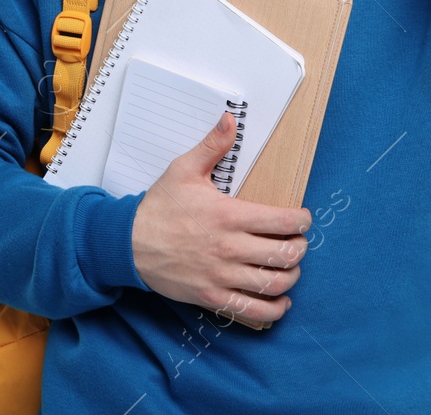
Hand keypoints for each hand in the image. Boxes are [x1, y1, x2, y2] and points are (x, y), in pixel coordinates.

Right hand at [132, 112, 311, 322]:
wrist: (127, 244)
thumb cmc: (159, 207)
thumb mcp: (184, 169)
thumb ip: (212, 145)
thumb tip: (230, 118)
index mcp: (228, 215)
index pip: (283, 221)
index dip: (302, 221)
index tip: (302, 218)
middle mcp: (229, 248)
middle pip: (285, 254)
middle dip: (300, 248)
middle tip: (297, 241)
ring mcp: (221, 276)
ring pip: (274, 284)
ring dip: (291, 276)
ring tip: (289, 267)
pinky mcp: (212, 297)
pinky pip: (253, 310)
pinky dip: (274, 309)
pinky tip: (279, 300)